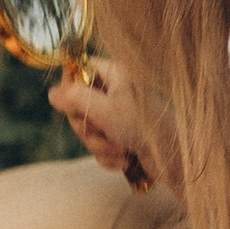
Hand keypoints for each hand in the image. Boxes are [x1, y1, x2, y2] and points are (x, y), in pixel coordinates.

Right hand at [48, 59, 162, 191]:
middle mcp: (116, 92)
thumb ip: (75, 99)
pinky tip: (125, 159)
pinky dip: (109, 156)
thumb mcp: (105, 110)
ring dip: (99, 145)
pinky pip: (100, 146)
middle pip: (78, 104)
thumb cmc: (144, 128)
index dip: (70, 87)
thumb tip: (53, 93)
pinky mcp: (122, 138)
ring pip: (88, 129)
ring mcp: (118, 116)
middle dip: (87, 126)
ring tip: (119, 149)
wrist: (175, 159)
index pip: (80, 69)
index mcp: (115, 74)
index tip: (72, 103)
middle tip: (102, 131)